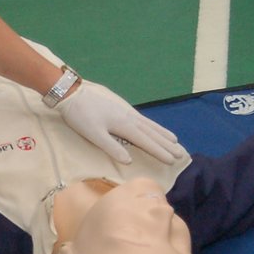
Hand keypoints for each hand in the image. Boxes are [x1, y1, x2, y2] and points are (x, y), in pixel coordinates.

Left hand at [56, 82, 185, 163]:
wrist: (72, 93)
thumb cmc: (80, 115)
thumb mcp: (93, 134)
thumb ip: (112, 147)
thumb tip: (129, 161)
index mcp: (124, 125)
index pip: (146, 142)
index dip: (160, 152)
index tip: (173, 160)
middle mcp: (130, 117)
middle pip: (152, 133)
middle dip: (167, 144)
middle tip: (181, 153)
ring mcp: (127, 110)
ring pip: (149, 124)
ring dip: (162, 134)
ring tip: (175, 141)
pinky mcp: (121, 107)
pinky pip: (143, 119)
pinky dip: (152, 125)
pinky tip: (154, 128)